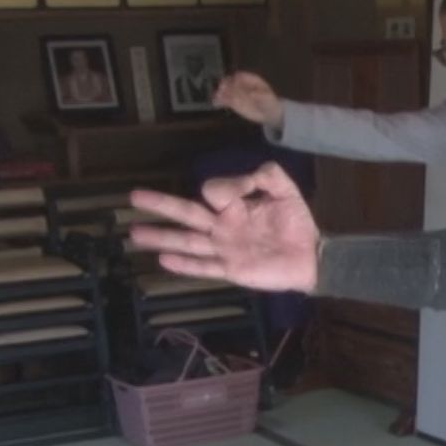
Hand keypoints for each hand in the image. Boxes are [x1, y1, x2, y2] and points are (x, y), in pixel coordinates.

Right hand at [129, 163, 319, 292]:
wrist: (311, 257)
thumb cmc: (297, 224)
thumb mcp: (286, 192)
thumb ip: (269, 176)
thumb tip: (245, 179)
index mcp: (235, 205)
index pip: (213, 191)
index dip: (224, 187)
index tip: (245, 189)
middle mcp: (223, 225)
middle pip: (187, 213)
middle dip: (161, 204)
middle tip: (134, 196)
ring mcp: (224, 248)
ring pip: (188, 241)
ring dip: (162, 237)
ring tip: (135, 233)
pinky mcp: (231, 269)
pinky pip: (204, 267)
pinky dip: (185, 265)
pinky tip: (163, 261)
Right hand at [214, 71, 285, 128]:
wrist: (269, 113)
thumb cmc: (270, 102)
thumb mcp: (268, 99)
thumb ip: (260, 96)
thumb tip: (251, 94)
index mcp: (251, 80)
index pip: (241, 76)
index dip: (236, 79)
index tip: (233, 83)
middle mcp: (242, 85)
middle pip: (231, 82)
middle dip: (226, 85)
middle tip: (223, 89)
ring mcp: (237, 93)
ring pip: (226, 91)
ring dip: (221, 93)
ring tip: (218, 97)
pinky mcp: (233, 102)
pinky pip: (224, 100)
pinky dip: (220, 101)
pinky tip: (216, 103)